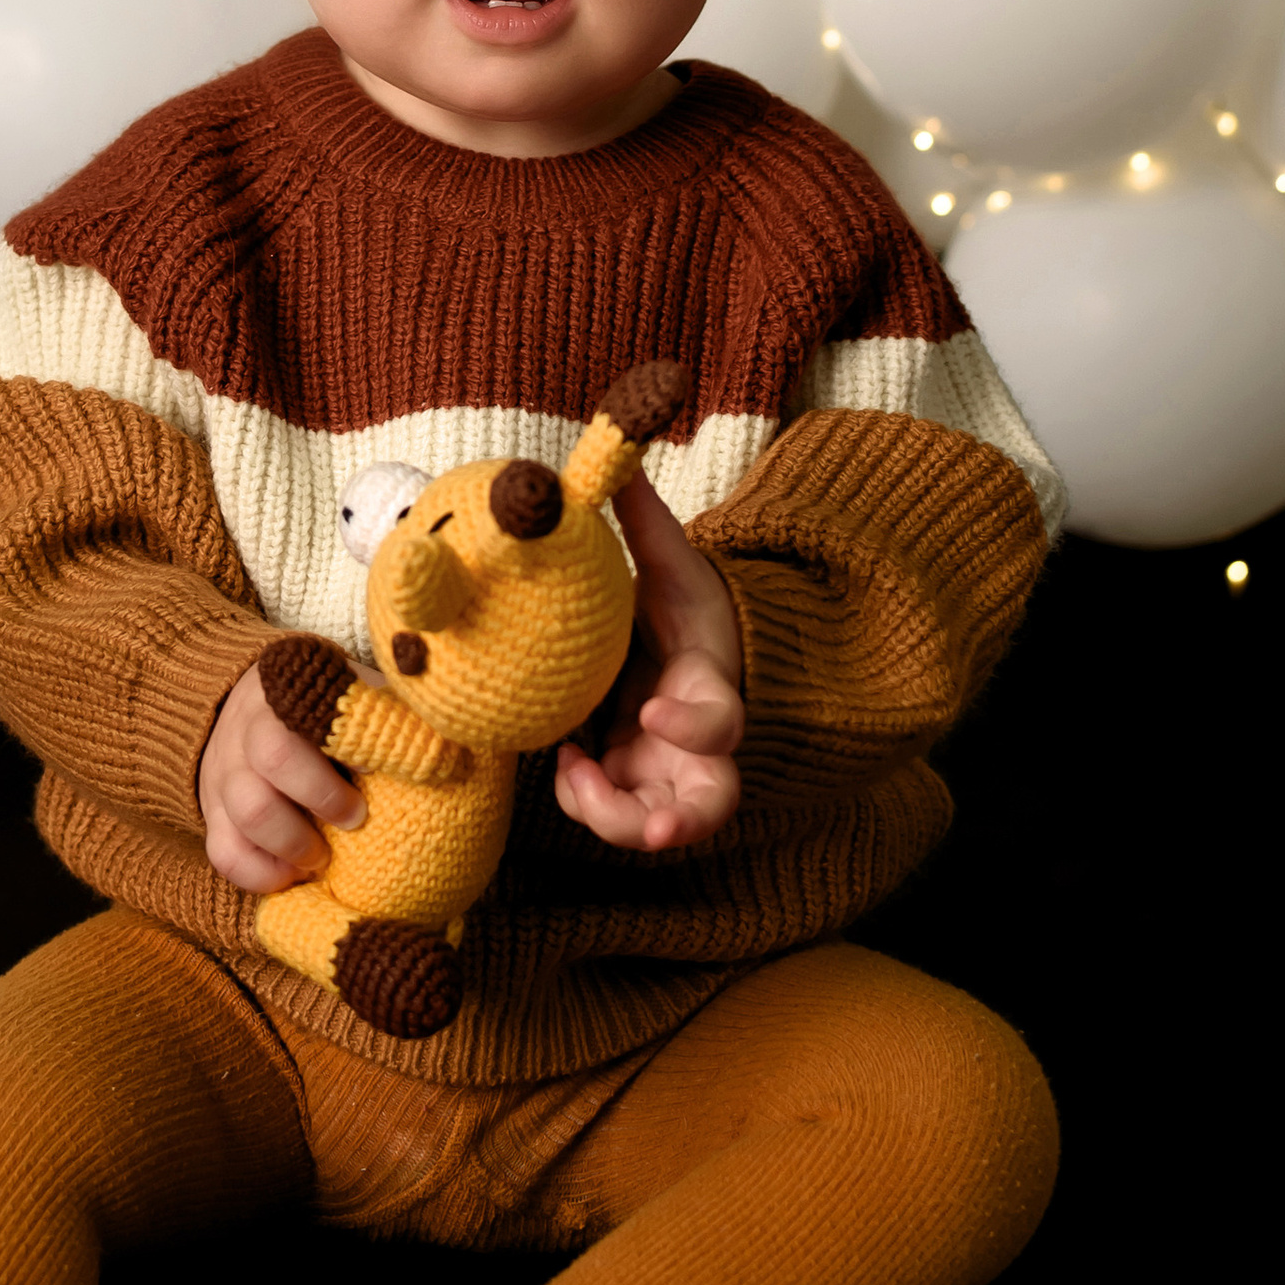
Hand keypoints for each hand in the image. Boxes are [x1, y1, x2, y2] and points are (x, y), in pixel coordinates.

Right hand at [200, 658, 367, 893]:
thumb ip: (387, 715)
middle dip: (322, 797)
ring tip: (324, 858)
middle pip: (273, 757)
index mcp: (290, 688)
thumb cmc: (323, 710)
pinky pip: (224, 851)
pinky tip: (293, 876)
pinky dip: (260, 874)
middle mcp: (249, 724)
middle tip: (355, 819)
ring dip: (293, 844)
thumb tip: (447, 750)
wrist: (252, 708)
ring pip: (246, 810)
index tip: (372, 769)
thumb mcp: (352, 693)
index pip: (309, 706)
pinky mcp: (213, 812)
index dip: (345, 738)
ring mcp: (225, 769)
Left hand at [553, 462, 744, 855]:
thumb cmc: (680, 606)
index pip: (720, 718)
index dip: (694, 726)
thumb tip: (621, 452)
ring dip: (618, 820)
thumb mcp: (669, 563)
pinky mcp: (636, 785)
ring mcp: (667, 772)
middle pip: (712, 802)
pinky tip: (564, 763)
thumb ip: (646, 520)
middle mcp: (696, 744)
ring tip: (574, 783)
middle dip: (682, 821)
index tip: (654, 712)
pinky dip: (589, 800)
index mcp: (709, 685)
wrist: (683, 646)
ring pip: (662, 824)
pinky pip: (614, 811)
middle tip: (650, 832)